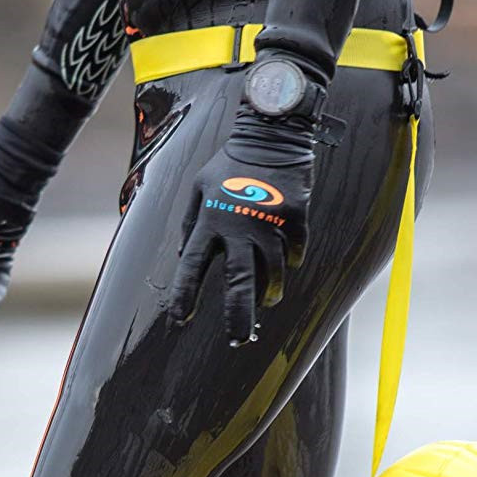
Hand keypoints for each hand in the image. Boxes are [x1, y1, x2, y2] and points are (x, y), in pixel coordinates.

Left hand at [169, 111, 313, 345]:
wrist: (272, 134)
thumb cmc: (229, 164)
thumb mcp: (198, 188)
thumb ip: (191, 224)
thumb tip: (186, 256)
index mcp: (211, 221)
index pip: (192, 267)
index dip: (185, 296)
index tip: (179, 322)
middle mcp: (239, 227)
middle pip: (239, 282)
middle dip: (238, 317)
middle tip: (239, 342)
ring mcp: (270, 224)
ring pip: (272, 273)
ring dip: (268, 293)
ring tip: (265, 302)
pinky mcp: (296, 219)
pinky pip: (295, 253)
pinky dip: (290, 262)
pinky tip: (287, 264)